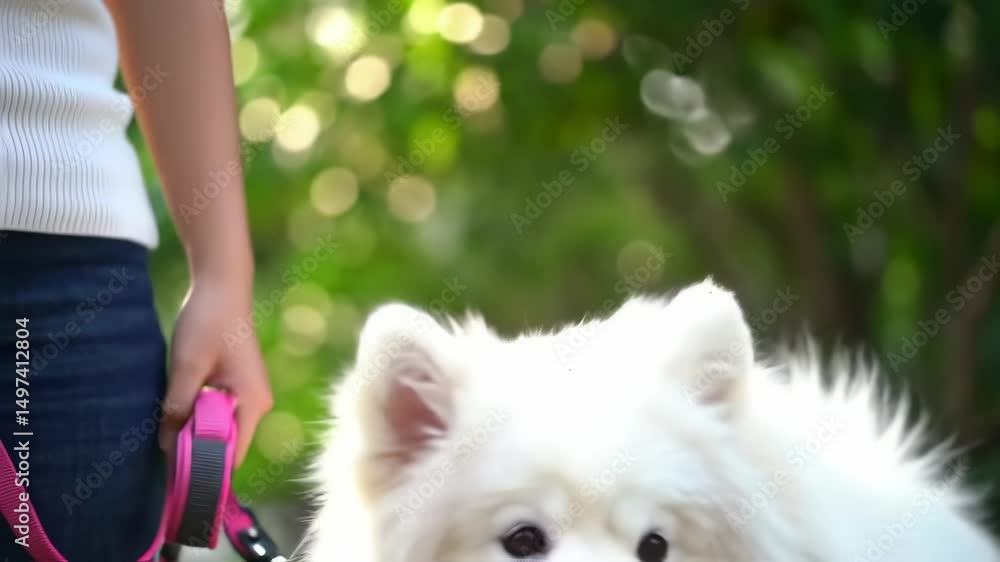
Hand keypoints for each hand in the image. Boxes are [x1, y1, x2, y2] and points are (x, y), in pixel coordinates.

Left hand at [159, 280, 273, 465]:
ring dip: (194, 431)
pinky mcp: (236, 385)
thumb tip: (167, 445)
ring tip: (164, 433)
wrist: (221, 287)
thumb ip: (179, 407)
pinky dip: (197, 416)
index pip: (232, 454)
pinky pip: (217, 412)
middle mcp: (256, 403)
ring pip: (219, 428)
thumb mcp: (188, 366)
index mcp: (253, 402)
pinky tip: (175, 412)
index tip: (174, 478)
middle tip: (161, 453)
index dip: (205, 469)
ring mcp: (248, 394)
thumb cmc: (208, 323)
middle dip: (196, 451)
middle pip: (225, 444)